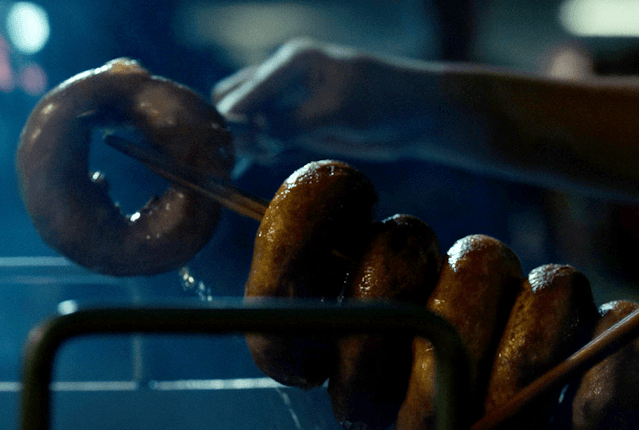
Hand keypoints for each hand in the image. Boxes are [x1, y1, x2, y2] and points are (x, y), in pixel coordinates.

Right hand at [213, 38, 437, 163]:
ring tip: (253, 160)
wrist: (416, 115)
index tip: (222, 144)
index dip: (233, 116)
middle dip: (233, 127)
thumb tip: (252, 134)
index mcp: (294, 60)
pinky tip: (261, 160)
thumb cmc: (383, 100)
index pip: (248, 88)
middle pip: (237, 99)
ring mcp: (291, 101)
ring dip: (245, 140)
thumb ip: (294, 123)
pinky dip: (260, 148)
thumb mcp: (337, 111)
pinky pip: (266, 136)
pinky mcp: (299, 124)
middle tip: (239, 155)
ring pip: (249, 120)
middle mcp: (285, 77)